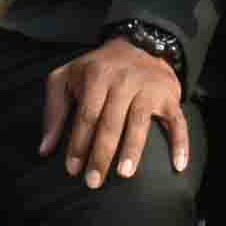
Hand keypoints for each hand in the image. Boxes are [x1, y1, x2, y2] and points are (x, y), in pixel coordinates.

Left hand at [39, 41, 191, 187]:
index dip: (79, 143)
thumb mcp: (67, 78)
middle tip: (94, 182)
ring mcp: (149, 88)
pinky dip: (180, 143)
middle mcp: (124, 80)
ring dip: (133, 149)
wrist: (139, 43)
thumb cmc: (98, 68)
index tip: (73, 169)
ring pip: (140, 122)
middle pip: (111, 123)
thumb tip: (45, 149)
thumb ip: (54, 111)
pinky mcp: (170, 95)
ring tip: (124, 173)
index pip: (87, 115)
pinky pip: (177, 121)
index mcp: (97, 76)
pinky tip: (178, 166)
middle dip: (101, 154)